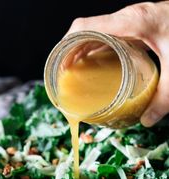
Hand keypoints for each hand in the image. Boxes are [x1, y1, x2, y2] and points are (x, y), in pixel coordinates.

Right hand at [66, 1, 168, 126]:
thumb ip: (164, 98)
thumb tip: (147, 120)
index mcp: (131, 22)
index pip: (84, 27)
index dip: (66, 45)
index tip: (60, 63)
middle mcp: (128, 17)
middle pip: (87, 29)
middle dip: (72, 50)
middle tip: (65, 72)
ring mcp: (133, 19)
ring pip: (98, 31)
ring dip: (84, 48)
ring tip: (76, 70)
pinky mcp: (139, 24)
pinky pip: (110, 34)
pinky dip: (99, 47)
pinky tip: (100, 64)